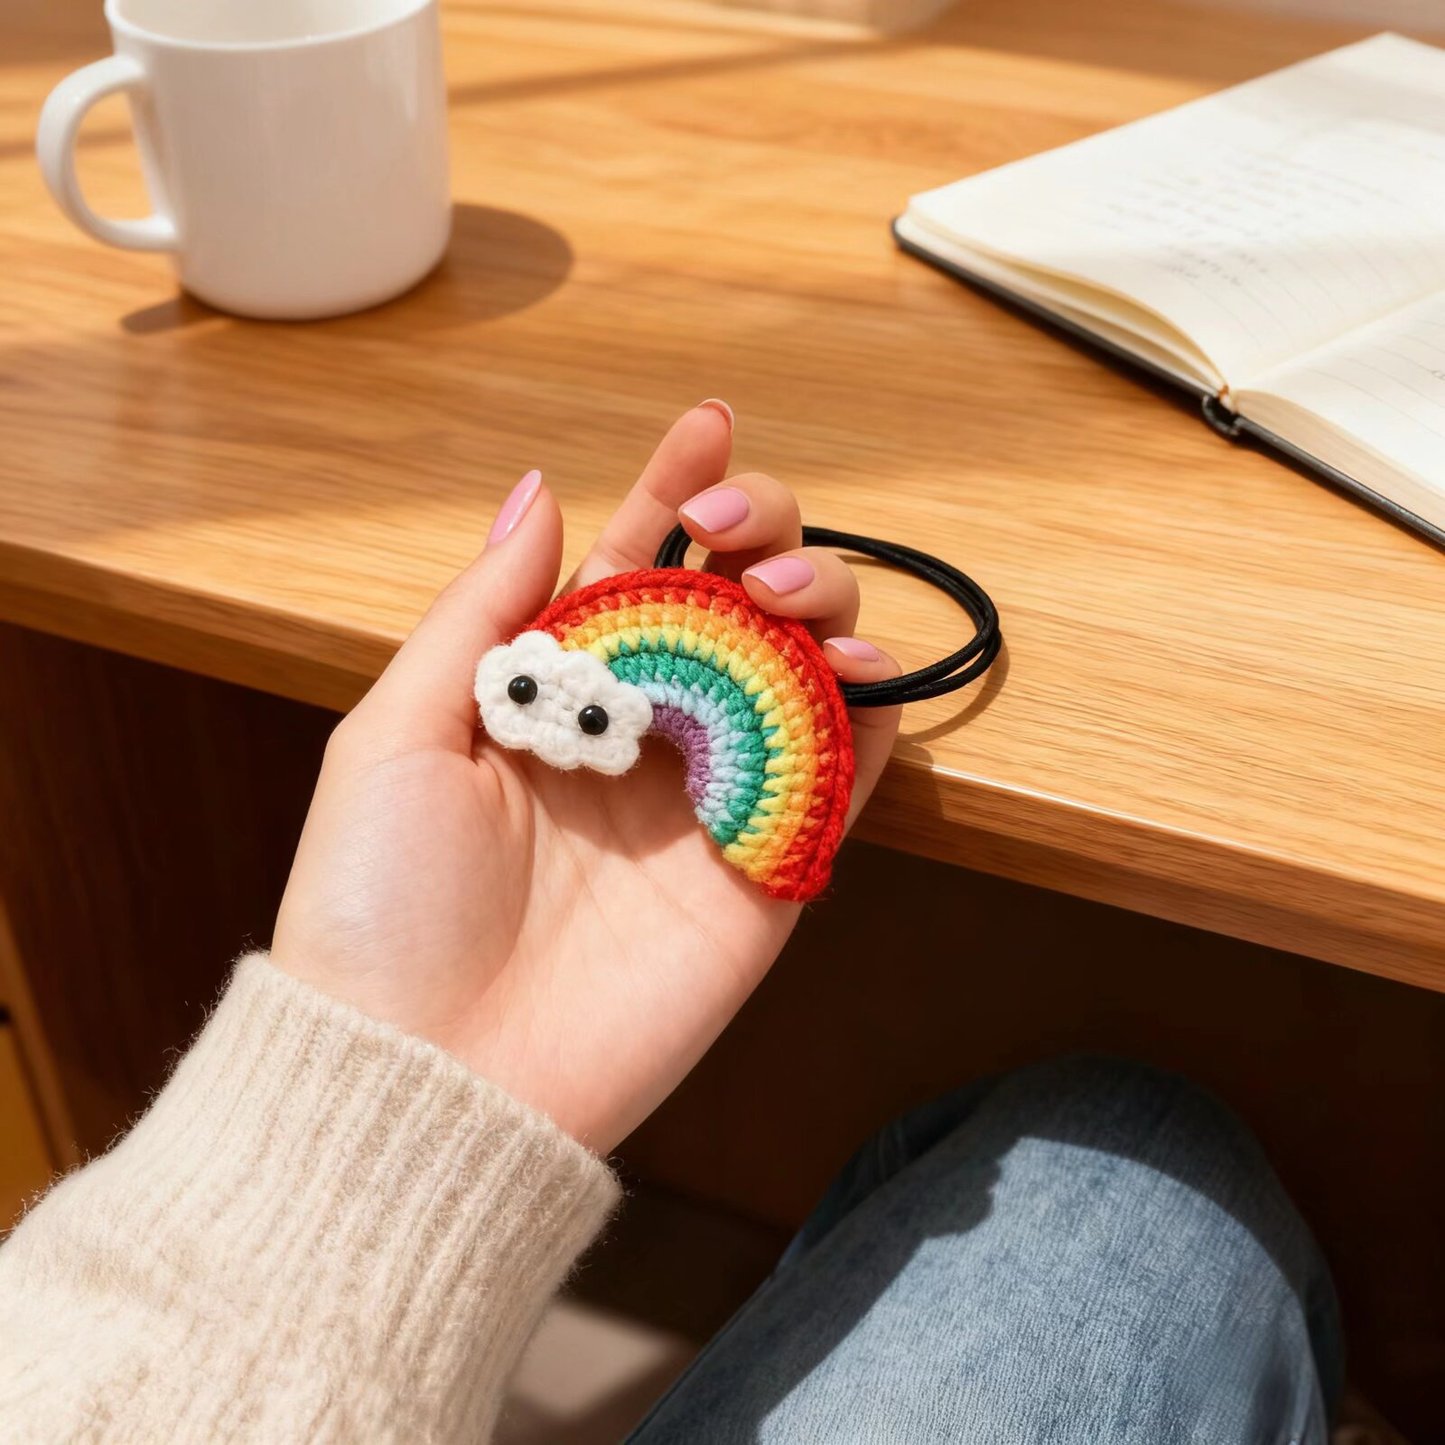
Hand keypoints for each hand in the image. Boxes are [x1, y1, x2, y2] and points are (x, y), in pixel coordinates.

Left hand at [271, 404, 900, 1151]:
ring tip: (792, 601)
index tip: (705, 422)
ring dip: (823, 610)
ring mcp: (710, 801)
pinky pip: (842, 778)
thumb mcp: (396, 737)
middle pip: (736, 604)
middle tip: (741, 530)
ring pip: (803, 672)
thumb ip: (481, 613)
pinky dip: (869, 718)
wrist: (426, 1079)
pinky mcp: (767, 874)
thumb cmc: (382, 907)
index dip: (675, 489)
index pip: (633, 565)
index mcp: (557, 691)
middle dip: (761, 536)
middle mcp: (643, 734)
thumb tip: (538, 489)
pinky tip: (858, 678)